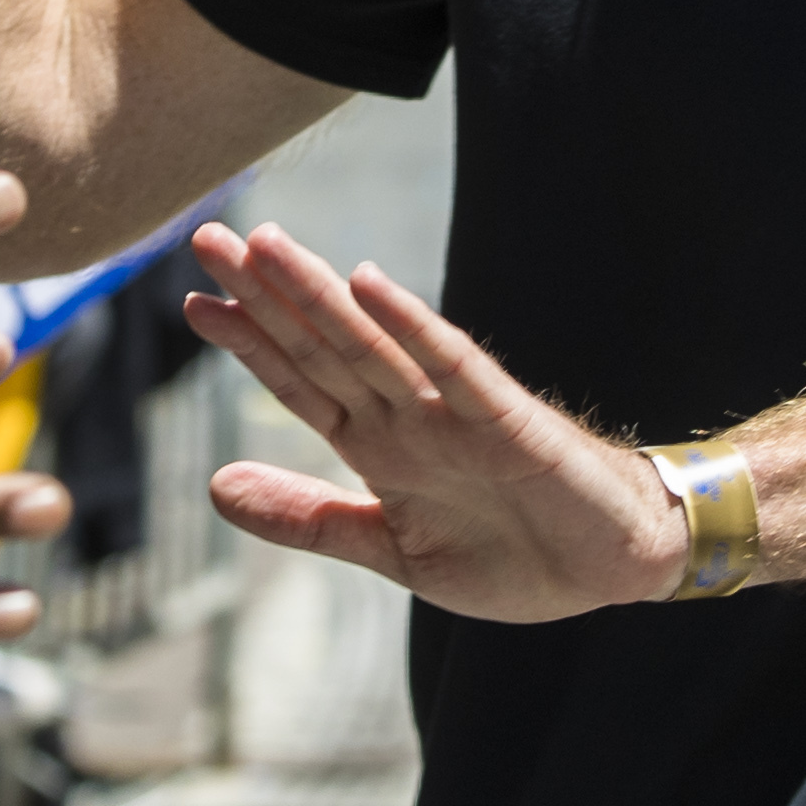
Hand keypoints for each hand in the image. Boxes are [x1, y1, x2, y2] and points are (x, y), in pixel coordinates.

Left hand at [187, 220, 685, 621]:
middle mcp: (406, 416)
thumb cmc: (510, 555)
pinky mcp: (504, 418)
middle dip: (265, 294)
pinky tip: (369, 282)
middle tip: (207, 238)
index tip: (194, 302)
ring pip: (370, 342)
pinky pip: (450, 363)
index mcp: (377, 447)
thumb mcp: (391, 549)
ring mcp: (452, 411)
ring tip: (264, 245)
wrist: (611, 567)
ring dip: (317, 294)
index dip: (248, 342)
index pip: (299, 381)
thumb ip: (308, 519)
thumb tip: (214, 486)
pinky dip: (411, 323)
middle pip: (323, 345)